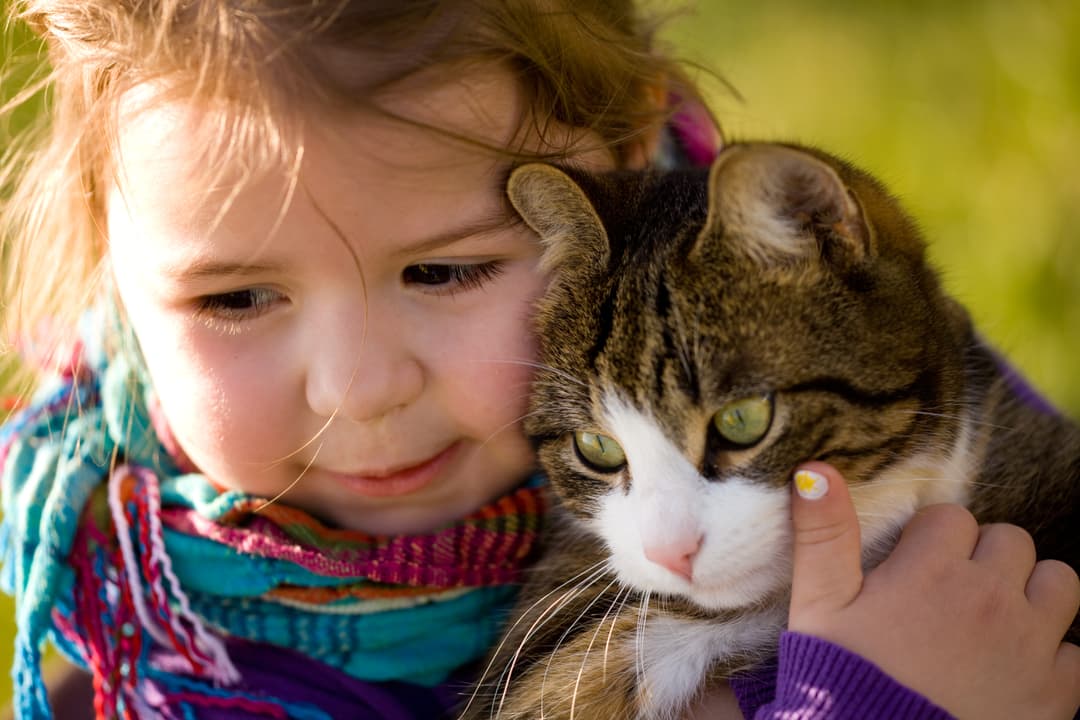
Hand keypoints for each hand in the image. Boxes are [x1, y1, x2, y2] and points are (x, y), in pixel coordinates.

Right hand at [787, 461, 1079, 719]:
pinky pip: (1077, 651)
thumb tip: (816, 470)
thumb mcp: (819, 604)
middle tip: (950, 593)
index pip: (952, 517)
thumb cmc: (841, 677)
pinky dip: (1052, 654)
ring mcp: (1030, 644)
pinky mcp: (1056, 693)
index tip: (911, 567)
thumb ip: (823, 533)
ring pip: (1059, 581)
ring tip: (993, 619)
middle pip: (1010, 540)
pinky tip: (1014, 667)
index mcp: (933, 570)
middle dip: (983, 557)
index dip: (930, 539)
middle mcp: (990, 597)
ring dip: (1031, 592)